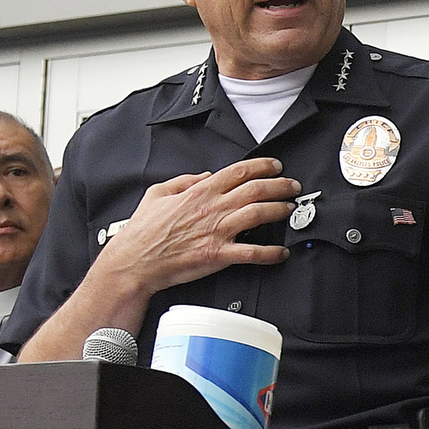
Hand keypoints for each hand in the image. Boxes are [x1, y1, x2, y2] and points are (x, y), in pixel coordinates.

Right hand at [104, 158, 297, 291]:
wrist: (135, 261)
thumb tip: (205, 176)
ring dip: (279, 210)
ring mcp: (217, 231)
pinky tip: (282, 252)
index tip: (276, 166)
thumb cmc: (144, 231)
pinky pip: (252, 253)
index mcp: (199, 192)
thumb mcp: (158, 194)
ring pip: (258, 214)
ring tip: (290, 209)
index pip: (239, 172)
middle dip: (280, 186)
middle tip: (292, 186)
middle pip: (256, 190)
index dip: (262, 166)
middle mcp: (212, 209)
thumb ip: (184, 181)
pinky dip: (271, 253)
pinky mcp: (218, 255)